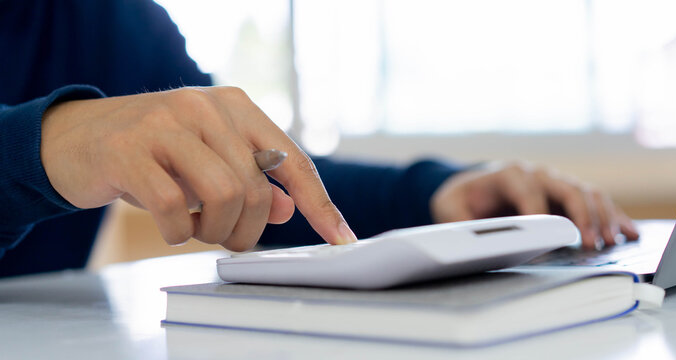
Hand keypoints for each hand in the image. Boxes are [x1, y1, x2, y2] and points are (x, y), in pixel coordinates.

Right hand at [41, 86, 356, 250]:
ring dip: (215, 231)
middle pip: (256, 188)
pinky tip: (171, 226)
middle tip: (229, 239)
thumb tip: (291, 210)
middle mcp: (205, 107)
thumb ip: (253, 182)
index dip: (319, 204)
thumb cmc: (156, 153)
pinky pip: (174, 207)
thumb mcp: (209, 162)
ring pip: (224, 196)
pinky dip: (179, 232)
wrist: (78, 138)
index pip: (292, 161)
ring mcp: (166, 123)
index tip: (340, 237)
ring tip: (199, 230)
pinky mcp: (129, 149)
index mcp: (235, 106)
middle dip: (248, 229)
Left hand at [430, 162, 638, 248]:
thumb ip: (461, 223)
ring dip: (603, 217)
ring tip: (612, 242)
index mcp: (509, 173)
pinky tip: (630, 233)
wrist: (470, 187)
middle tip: (591, 244)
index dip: (539, 212)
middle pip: (568, 188)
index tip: (549, 236)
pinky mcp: (567, 195)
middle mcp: (538, 173)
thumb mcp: (449, 209)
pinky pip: (597, 202)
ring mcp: (556, 182)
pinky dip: (615, 217)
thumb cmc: (461, 200)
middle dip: (581, 216)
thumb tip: (479, 241)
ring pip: (588, 194)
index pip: (528, 190)